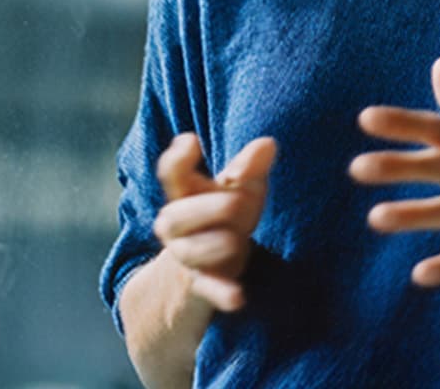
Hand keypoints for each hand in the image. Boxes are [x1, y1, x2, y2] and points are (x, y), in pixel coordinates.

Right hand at [152, 133, 276, 311]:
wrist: (205, 268)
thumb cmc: (224, 216)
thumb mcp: (238, 189)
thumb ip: (249, 167)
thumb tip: (268, 143)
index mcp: (183, 194)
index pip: (171, 174)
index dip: (177, 159)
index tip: (191, 142)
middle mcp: (175, 225)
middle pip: (176, 215)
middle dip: (209, 208)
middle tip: (237, 202)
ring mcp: (186, 256)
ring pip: (192, 252)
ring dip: (219, 244)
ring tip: (237, 240)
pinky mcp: (201, 285)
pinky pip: (208, 290)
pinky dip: (222, 294)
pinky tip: (238, 297)